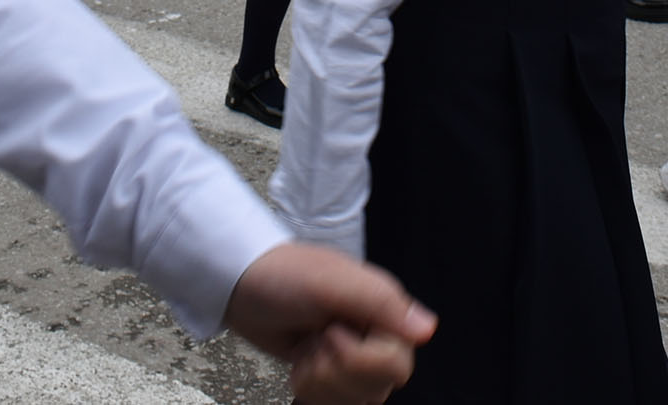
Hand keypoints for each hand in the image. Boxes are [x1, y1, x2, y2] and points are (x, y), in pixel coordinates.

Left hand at [224, 244, 436, 404]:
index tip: (331, 332)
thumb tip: (427, 329)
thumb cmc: (282, 276)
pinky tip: (301, 360)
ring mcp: (353, 356)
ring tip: (306, 345)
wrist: (240, 286)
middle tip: (316, 337)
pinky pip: (334, 403)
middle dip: (335, 371)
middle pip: (378, 387)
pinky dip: (309, 388)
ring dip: (320, 378)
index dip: (360, 359)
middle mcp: (376, 334)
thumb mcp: (331, 283)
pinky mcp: (332, 373)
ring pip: (356, 399)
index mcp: (384, 309)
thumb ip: (380, 303)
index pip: (398, 363)